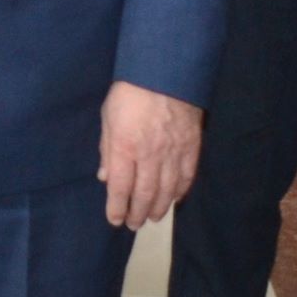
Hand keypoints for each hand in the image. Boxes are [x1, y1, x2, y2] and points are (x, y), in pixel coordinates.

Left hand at [98, 81, 202, 229]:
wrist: (166, 72)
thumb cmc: (130, 93)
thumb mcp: (108, 117)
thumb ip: (107, 150)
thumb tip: (105, 178)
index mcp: (125, 147)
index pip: (121, 188)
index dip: (117, 208)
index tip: (115, 220)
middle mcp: (150, 155)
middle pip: (144, 194)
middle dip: (137, 213)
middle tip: (134, 224)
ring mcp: (173, 153)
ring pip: (167, 190)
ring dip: (159, 207)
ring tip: (152, 217)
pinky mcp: (191, 147)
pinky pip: (186, 177)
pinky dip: (180, 192)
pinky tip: (174, 199)